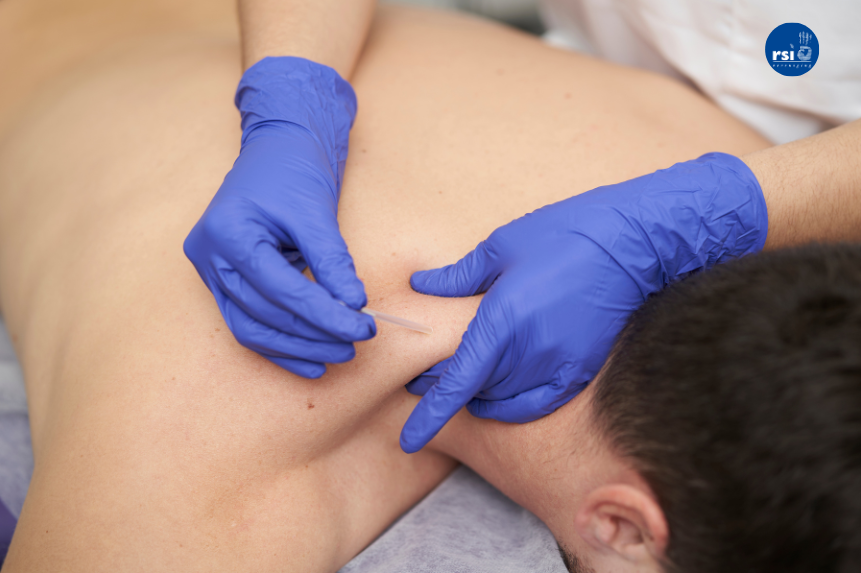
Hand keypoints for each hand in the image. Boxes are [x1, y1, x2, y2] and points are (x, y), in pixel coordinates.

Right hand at [184, 57, 374, 377]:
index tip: (363, 326)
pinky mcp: (225, 281)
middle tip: (356, 343)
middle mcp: (209, 256)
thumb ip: (332, 260)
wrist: (277, 145)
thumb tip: (354, 306)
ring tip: (339, 354)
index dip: (324, 313)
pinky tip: (313, 361)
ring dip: (297, 346)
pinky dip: (281, 345)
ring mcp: (211, 271)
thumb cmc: (293, 168)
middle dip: (313, 334)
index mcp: (227, 232)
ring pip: (252, 327)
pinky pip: (250, 323)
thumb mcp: (316, 210)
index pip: (280, 288)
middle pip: (264, 313)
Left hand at [401, 153, 767, 451]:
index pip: (459, 381)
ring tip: (468, 372)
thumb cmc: (563, 236)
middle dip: (448, 383)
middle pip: (477, 389)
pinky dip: (514, 405)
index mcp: (503, 319)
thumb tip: (421, 286)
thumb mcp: (501, 247)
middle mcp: (530, 350)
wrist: (631, 243)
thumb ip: (458, 277)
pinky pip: (538, 403)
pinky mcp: (580, 370)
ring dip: (480, 391)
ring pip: (504, 398)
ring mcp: (558, 365)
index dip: (431, 412)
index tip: (409, 439)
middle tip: (429, 370)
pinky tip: (499, 395)